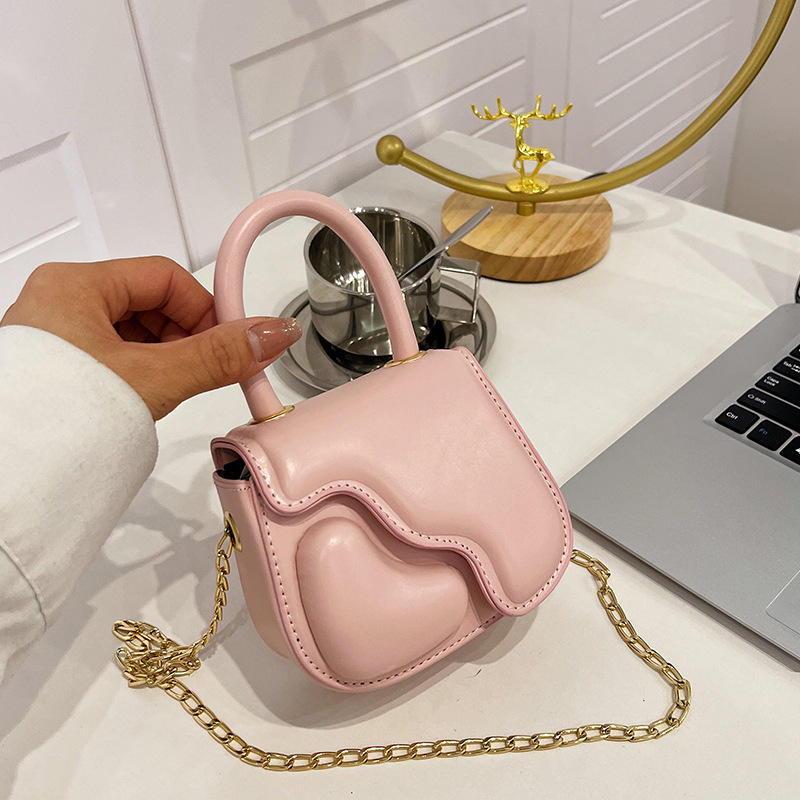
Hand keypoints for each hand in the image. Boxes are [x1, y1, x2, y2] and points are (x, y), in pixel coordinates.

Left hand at [1, 257, 300, 418]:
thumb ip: (217, 355)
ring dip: (165, 359)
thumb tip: (269, 334)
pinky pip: (114, 358)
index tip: (231, 340)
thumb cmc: (55, 415)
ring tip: (169, 391)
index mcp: (76, 285)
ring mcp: (57, 338)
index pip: (166, 277)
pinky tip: (143, 400)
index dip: (205, 308)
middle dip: (186, 337)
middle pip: (151, 304)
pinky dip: (140, 374)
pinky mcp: (58, 369)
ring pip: (134, 334)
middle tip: (205, 370)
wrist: (12, 474)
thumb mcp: (154, 377)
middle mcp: (61, 304)